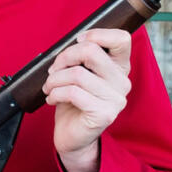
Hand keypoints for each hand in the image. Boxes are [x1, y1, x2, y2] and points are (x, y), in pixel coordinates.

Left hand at [41, 28, 131, 171]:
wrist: (73, 137)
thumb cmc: (74, 102)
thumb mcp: (80, 74)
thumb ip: (82, 58)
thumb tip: (73, 41)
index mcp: (120, 68)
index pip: (122, 39)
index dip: (96, 34)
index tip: (78, 42)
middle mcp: (122, 82)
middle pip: (92, 51)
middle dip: (65, 57)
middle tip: (54, 69)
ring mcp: (116, 99)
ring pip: (77, 74)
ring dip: (55, 79)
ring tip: (49, 87)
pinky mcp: (104, 114)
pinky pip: (73, 93)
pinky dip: (55, 93)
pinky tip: (52, 99)